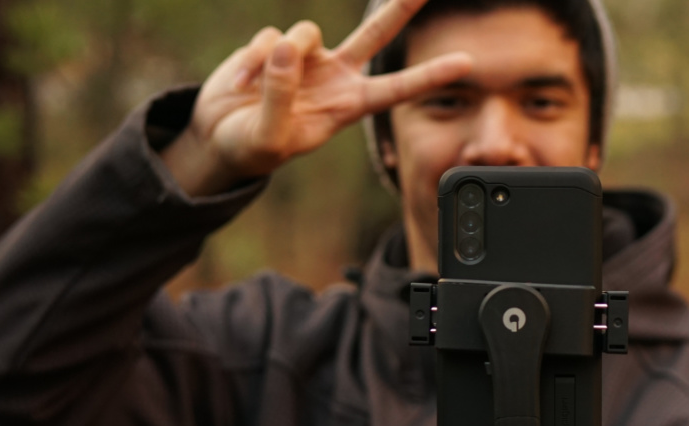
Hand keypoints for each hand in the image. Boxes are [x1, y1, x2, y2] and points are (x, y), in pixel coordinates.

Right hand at [160, 0, 472, 196]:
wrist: (221, 137)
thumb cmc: (252, 147)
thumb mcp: (269, 136)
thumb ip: (280, 95)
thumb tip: (285, 47)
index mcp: (348, 106)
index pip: (396, 89)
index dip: (430, 75)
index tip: (467, 63)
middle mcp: (336, 75)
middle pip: (376, 33)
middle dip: (401, 7)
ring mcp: (308, 57)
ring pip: (306, 32)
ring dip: (276, 58)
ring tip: (252, 88)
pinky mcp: (277, 43)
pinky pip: (269, 38)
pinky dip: (251, 60)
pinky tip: (241, 83)